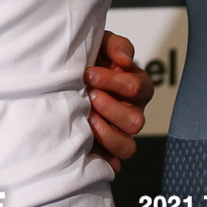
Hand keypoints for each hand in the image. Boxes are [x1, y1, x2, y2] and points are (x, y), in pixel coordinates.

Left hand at [86, 30, 154, 171]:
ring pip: (127, 146)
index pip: (136, 87)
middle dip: (109, 108)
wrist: (69, 76)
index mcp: (138, 87)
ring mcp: (121, 133)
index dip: (113, 81)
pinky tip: (86, 144)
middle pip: (135, 121)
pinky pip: (112, 161)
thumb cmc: (91, 60)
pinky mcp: (107, 149)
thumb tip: (124, 59)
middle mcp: (133, 112)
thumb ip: (117, 46)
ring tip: (87, 117)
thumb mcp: (103, 44)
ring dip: (105, 133)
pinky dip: (102, 157)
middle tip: (89, 95)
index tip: (89, 73)